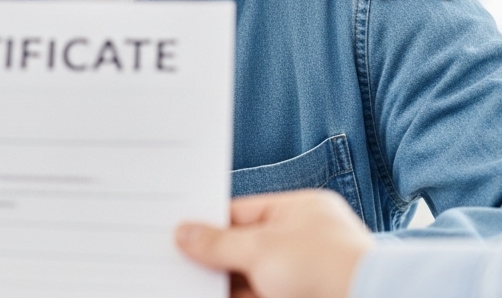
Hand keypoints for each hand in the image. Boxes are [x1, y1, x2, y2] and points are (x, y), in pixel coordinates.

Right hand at [175, 190, 373, 297]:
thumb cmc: (326, 268)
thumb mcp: (261, 248)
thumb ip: (219, 243)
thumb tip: (185, 234)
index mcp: (301, 212)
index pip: (244, 212)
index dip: (209, 223)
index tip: (179, 232)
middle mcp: (304, 242)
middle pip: (245, 247)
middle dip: (212, 256)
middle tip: (174, 258)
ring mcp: (305, 275)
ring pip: (251, 276)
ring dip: (221, 281)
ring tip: (184, 282)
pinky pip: (258, 294)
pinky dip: (236, 295)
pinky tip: (211, 295)